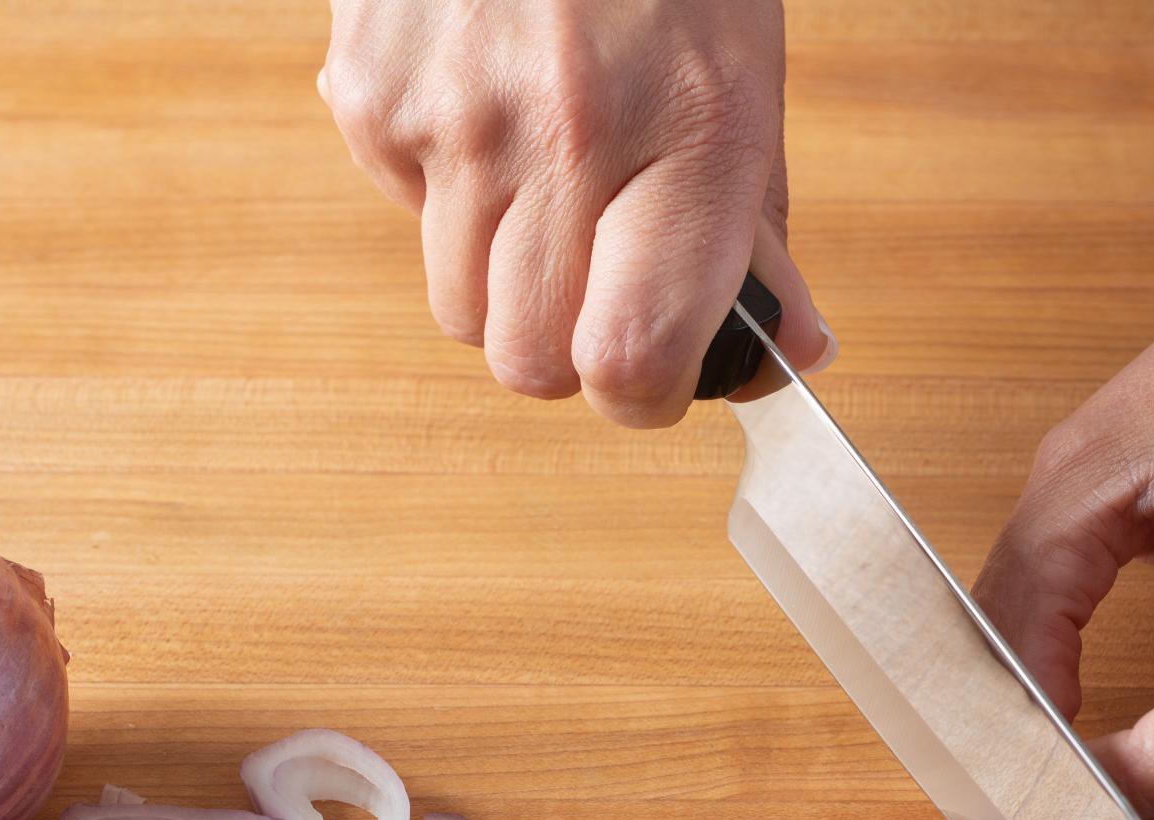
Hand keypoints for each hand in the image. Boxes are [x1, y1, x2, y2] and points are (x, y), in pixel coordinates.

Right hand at [320, 0, 831, 426]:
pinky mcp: (367, 93)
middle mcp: (561, 134)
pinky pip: (405, 218)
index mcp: (687, 136)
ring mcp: (449, 115)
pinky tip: (486, 113)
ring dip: (505, 279)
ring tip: (546, 180)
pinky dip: (445, 197)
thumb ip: (757, 237)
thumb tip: (786, 355)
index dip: (641, 397)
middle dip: (568, 348)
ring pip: (459, 308)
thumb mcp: (747, 87)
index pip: (628, 356)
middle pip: (529, 360)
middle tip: (600, 283)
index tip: (655, 380)